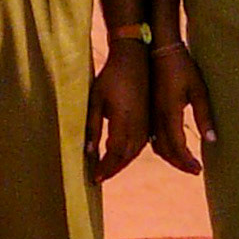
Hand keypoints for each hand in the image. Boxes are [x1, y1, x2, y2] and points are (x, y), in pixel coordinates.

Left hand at [85, 41, 149, 181]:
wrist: (135, 60)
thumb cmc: (111, 77)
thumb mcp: (96, 100)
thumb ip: (93, 126)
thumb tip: (89, 152)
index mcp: (124, 121)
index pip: (114, 153)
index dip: (105, 168)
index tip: (94, 178)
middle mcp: (138, 126)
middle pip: (125, 157)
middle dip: (112, 169)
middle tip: (98, 178)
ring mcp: (145, 123)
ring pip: (134, 152)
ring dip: (121, 163)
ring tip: (107, 170)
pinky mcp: (149, 120)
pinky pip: (140, 144)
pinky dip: (129, 154)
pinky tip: (121, 156)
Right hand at [149, 44, 215, 173]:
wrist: (159, 49)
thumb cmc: (182, 67)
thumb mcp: (198, 90)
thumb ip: (204, 115)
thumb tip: (212, 140)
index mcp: (169, 112)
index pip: (177, 146)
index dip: (187, 161)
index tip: (198, 170)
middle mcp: (156, 116)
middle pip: (165, 150)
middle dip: (179, 163)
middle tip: (193, 170)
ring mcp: (149, 113)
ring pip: (155, 144)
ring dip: (169, 156)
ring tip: (183, 162)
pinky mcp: (147, 109)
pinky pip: (151, 135)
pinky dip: (160, 146)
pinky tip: (169, 148)